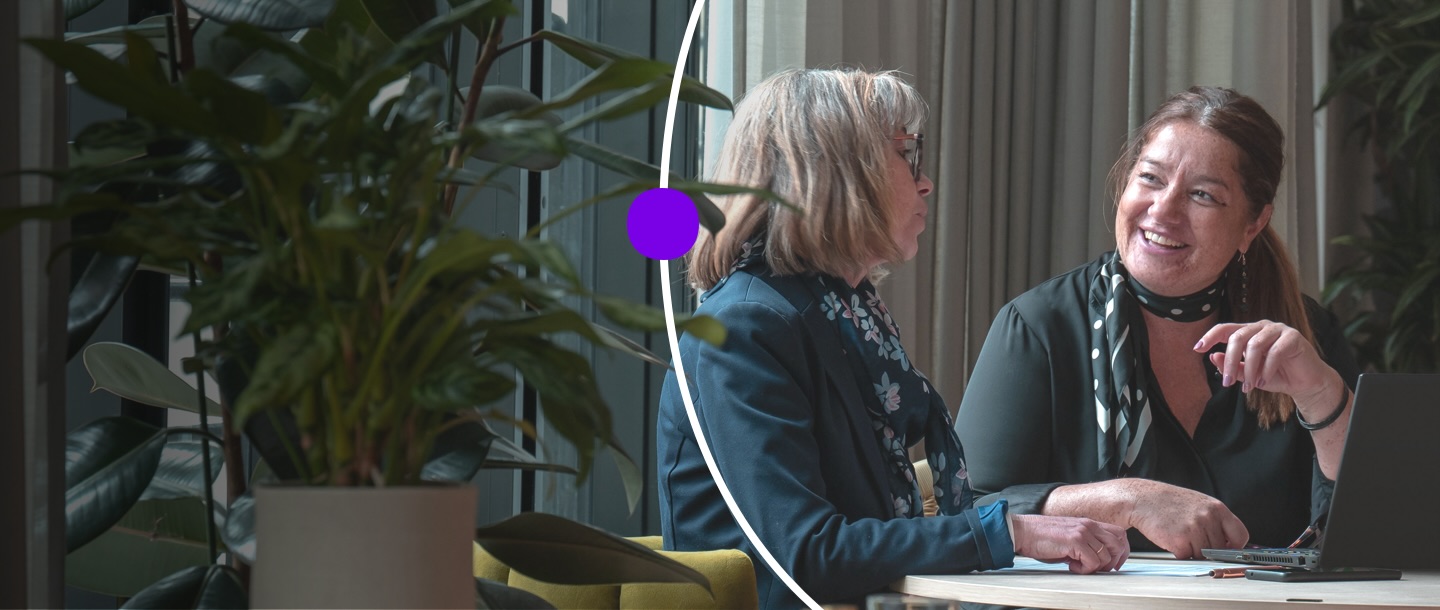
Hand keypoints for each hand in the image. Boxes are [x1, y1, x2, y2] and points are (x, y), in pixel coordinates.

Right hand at [1009, 514, 1128, 573]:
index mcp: (1088, 523)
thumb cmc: (1041, 536)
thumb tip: (1096, 559)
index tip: (1114, 564)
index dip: (1122, 551)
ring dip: (1095, 567)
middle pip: (1118, 543)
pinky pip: (1093, 562)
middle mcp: (1088, 525)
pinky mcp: (1074, 541)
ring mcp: (1082, 532)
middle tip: (1097, 568)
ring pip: (1106, 556)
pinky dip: (1084, 570)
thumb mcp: (1069, 536)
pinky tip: (1071, 566)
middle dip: (1113, 561)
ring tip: (1078, 566)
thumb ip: (1085, 543)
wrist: (1022, 531)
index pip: (1119, 534)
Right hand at [1121, 479, 1248, 558]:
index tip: (1226, 549)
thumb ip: (1215, 520)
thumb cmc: (1169, 502)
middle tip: (1191, 538)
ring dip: (1191, 550)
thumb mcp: (1199, 504)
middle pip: (1219, 549)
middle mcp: (1208, 518)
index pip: (1240, 535)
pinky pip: (1186, 556)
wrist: (1143, 499)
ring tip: (1179, 534)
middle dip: (1207, 549)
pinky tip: (1171, 537)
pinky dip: (1179, 552)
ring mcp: (1194, 529)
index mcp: (1217, 508)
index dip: (1234, 546)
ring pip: (1203, 555)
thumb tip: (1229, 544)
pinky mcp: (1180, 541)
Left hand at [1196, 320, 1344, 413]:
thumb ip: (1232, 367)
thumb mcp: (1248, 374)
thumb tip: (1212, 357)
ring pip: (1255, 345)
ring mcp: (1278, 329)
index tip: (1197, 349)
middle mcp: (1261, 327)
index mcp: (1248, 332)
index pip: (1225, 328)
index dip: (1210, 336)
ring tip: (1249, 387)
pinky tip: (1263, 382)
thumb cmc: (1274, 376)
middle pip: (1237, 337)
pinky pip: (1275, 352)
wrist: (1304, 384)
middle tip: (1226, 383)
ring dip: (1249, 369)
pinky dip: (1266, 369)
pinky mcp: (1293, 337)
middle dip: (1229, 361)